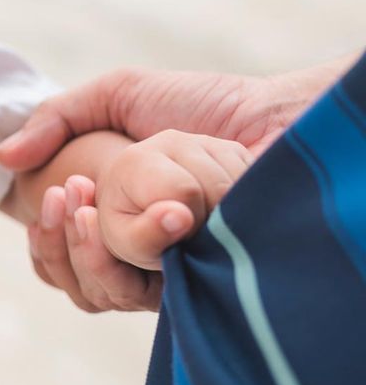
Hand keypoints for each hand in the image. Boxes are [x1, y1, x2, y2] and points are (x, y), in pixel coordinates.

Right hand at [1, 58, 343, 310]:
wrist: (269, 121)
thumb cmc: (202, 106)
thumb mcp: (115, 95)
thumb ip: (55, 119)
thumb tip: (1, 159)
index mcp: (114, 215)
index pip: (57, 253)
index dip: (42, 237)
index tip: (45, 196)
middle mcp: (137, 252)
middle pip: (71, 281)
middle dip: (54, 243)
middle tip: (64, 197)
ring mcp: (164, 273)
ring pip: (97, 294)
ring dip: (79, 252)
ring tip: (84, 205)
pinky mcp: (192, 285)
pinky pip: (132, 296)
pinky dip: (112, 261)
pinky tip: (121, 225)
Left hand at [94, 129, 252, 269]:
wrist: (142, 203)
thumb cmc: (134, 227)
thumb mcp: (128, 243)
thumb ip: (146, 235)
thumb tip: (179, 216)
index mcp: (138, 160)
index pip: (184, 190)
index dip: (189, 222)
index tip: (179, 236)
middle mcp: (171, 141)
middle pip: (218, 185)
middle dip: (213, 220)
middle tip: (196, 234)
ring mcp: (203, 141)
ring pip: (242, 179)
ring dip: (234, 212)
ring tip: (208, 224)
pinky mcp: (231, 148)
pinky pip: (256, 175)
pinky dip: (249, 202)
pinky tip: (226, 213)